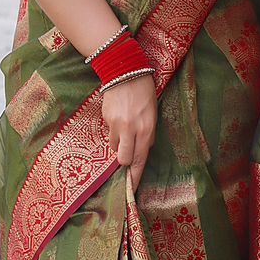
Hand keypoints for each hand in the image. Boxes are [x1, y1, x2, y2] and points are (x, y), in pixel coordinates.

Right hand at [100, 72, 156, 190]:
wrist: (125, 70)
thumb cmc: (144, 92)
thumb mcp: (153, 113)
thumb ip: (148, 133)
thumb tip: (143, 148)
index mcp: (146, 128)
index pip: (140, 158)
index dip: (135, 175)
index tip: (132, 188)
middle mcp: (131, 129)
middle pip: (123, 159)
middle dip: (124, 161)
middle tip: (126, 154)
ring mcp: (116, 124)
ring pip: (114, 146)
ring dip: (119, 143)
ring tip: (125, 128)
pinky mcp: (105, 118)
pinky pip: (109, 132)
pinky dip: (114, 129)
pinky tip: (119, 116)